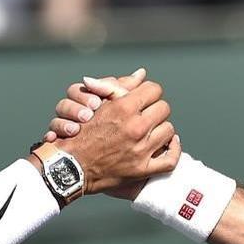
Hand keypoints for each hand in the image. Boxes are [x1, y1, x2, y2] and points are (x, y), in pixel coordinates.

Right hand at [41, 77, 178, 194]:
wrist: (71, 166)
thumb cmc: (80, 132)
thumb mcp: (97, 104)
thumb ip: (118, 86)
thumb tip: (141, 73)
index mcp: (124, 108)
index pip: (153, 90)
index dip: (148, 92)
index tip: (144, 98)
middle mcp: (135, 128)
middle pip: (164, 108)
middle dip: (154, 109)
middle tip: (146, 114)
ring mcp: (141, 150)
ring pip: (169, 130)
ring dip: (160, 129)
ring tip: (151, 130)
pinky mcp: (142, 170)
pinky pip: (170, 159)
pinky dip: (173, 150)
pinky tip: (169, 143)